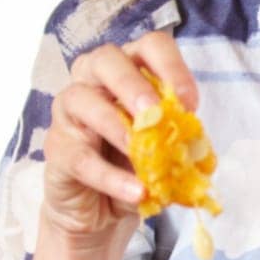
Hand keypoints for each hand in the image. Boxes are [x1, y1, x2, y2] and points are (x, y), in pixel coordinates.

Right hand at [42, 32, 198, 245]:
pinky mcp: (56, 148)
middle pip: (106, 59)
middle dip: (132, 85)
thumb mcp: (165, 155)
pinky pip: (79, 156)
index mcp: (131, 71)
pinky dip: (110, 176)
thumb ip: (181, 147)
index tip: (188, 103)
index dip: (170, 67)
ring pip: (80, 98)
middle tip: (154, 114)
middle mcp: (94, 81)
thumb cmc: (133, 168)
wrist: (100, 213)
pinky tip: (136, 191)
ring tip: (140, 153)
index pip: (150, 47)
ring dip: (114, 124)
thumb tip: (202, 157)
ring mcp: (69, 112)